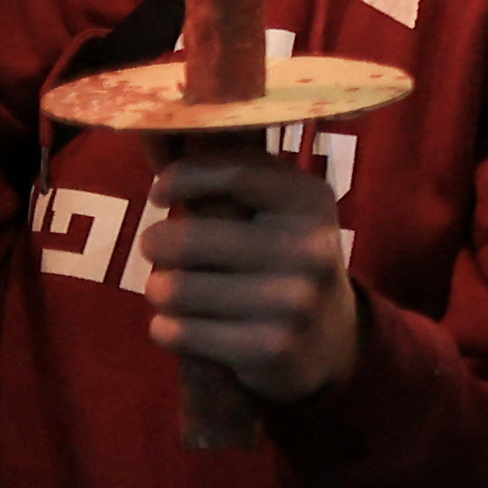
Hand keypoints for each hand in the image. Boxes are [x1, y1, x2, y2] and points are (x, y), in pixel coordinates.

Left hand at [145, 151, 362, 407]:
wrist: (329, 340)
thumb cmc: (282, 260)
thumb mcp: (278, 212)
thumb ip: (232, 180)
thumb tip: (168, 139)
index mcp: (310, 201)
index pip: (233, 172)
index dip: (181, 179)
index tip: (159, 194)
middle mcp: (309, 248)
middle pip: (187, 239)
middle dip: (158, 247)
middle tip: (164, 255)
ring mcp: (294, 301)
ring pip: (173, 290)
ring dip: (161, 292)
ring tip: (176, 293)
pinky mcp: (270, 349)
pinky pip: (177, 332)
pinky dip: (168, 330)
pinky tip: (189, 327)